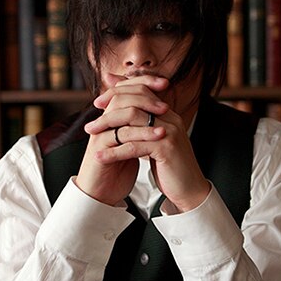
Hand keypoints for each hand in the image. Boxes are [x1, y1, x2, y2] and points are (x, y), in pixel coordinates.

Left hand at [77, 75, 209, 211]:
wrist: (189, 189)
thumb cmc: (169, 166)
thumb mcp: (154, 141)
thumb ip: (141, 125)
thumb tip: (123, 112)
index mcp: (167, 114)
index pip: (141, 91)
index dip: (118, 92)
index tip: (97, 101)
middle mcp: (170, 118)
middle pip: (135, 101)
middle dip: (109, 109)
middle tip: (91, 121)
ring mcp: (169, 132)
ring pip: (132, 121)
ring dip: (107, 128)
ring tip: (91, 135)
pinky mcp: (166, 148)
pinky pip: (134, 146)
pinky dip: (114, 151)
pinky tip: (100, 156)